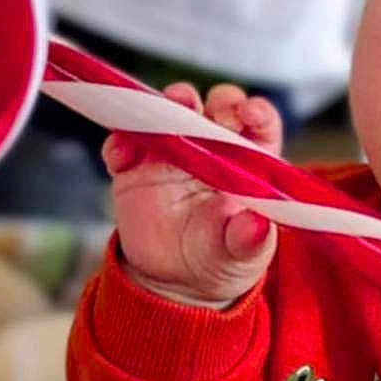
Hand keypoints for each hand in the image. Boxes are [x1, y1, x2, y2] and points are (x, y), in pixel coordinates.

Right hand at [103, 83, 282, 307]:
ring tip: (158, 114)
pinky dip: (120, 143)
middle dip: (210, 100)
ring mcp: (172, 152)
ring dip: (162, 106)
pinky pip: (123, 144)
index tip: (250, 113)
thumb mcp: (241, 255)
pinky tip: (122, 155)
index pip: (260, 124)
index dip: (257, 112)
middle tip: (198, 105)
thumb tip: (256, 226)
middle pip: (217, 107)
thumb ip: (248, 239)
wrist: (176, 279)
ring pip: (168, 113)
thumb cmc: (221, 258)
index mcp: (249, 162)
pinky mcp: (135, 166)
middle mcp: (213, 147)